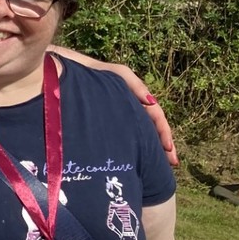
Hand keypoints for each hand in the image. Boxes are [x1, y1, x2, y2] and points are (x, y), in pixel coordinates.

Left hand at [50, 50, 175, 165]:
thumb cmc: (94, 72)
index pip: (156, 117)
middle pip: (151, 129)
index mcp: (135, 98)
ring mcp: (118, 117)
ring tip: (160, 167)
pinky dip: (134, 148)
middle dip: (163, 146)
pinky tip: (137, 161)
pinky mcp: (105, 124)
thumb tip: (152, 103)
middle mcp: (130, 109)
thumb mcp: (118, 75)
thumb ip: (135, 86)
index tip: (169, 150)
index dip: (164, 133)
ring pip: (139, 135)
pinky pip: (122, 137)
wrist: (66, 73)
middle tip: (172, 164)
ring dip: (151, 150)